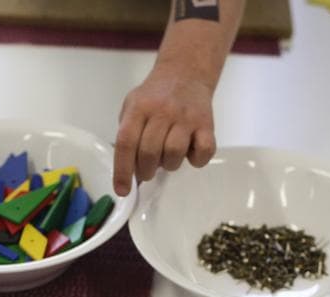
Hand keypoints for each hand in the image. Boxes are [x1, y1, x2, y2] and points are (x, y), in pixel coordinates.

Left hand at [113, 65, 217, 196]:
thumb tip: (128, 174)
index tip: (122, 190)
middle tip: (147, 170)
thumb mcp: (133, 106)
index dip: (122, 170)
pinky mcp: (207, 124)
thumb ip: (128, 136)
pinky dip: (196, 160)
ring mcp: (186, 117)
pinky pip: (203, 152)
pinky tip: (190, 151)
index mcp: (139, 107)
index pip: (126, 142)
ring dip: (169, 164)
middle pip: (149, 152)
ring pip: (174, 154)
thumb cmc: (155, 96)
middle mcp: (162, 111)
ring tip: (168, 155)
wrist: (186, 72)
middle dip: (146, 170)